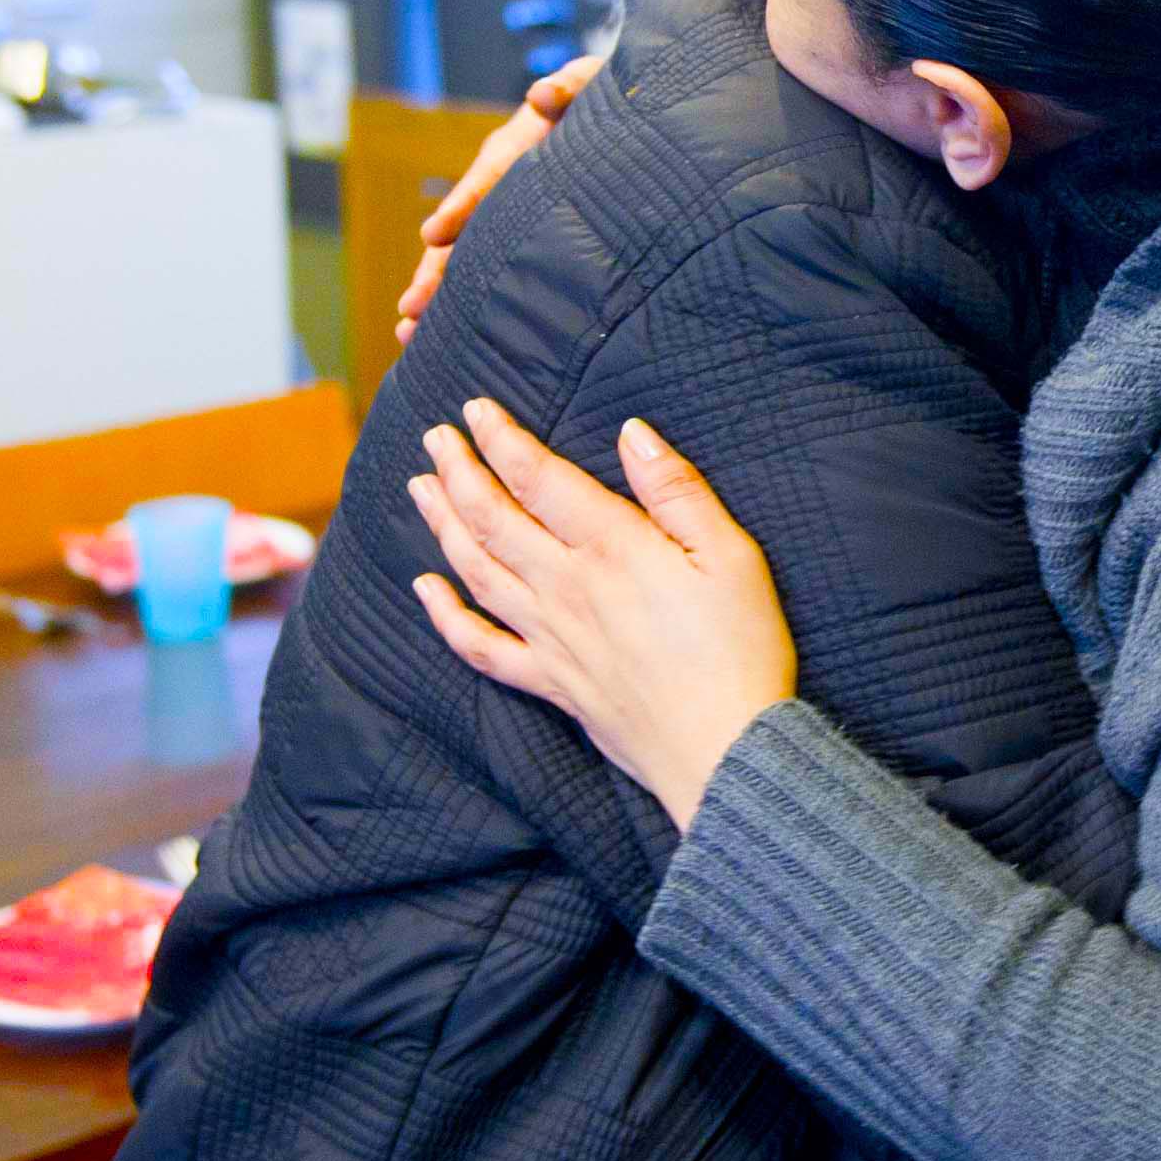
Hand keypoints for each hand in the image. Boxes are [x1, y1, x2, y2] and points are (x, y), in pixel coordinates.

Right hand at [394, 56, 600, 340]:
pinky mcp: (512, 234)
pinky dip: (459, 298)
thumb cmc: (605, 98)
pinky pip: (481, 266)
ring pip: (460, 254)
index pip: (489, 177)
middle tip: (410, 308)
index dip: (462, 206)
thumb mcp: (594, 83)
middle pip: (461, 229)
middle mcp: (499, 182)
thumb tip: (543, 94)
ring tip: (408, 333)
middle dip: (435, 269)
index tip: (435, 235)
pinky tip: (438, 336)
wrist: (611, 114)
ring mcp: (501, 209)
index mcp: (518, 145)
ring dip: (435, 292)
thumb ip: (572, 85)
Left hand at [405, 398, 796, 827]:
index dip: (501, 439)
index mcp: (612, 548)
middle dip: (458, 471)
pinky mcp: (551, 683)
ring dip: (443, 525)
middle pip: (493, 519)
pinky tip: (425, 589)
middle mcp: (566, 588)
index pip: (538, 479)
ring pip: (477, 571)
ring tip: (419, 488)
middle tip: (434, 436)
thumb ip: (677, 491)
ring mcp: (551, 638)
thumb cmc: (741, 650)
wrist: (727, 751)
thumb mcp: (732, 555)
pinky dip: (445, 617)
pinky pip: (482, 648)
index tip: (475, 408)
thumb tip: (631, 432)